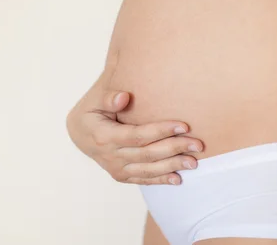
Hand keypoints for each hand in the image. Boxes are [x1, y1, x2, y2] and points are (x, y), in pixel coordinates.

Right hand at [66, 84, 202, 184]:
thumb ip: (108, 97)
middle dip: (174, 149)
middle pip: (147, 154)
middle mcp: (110, 156)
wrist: (79, 133)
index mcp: (104, 136)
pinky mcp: (121, 175)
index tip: (183, 125)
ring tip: (194, 162)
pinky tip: (178, 179)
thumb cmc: (91, 111)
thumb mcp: (94, 100)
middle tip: (197, 144)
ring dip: (172, 166)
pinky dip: (160, 180)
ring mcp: (116, 168)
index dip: (161, 131)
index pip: (138, 135)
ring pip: (148, 170)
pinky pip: (143, 179)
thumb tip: (124, 97)